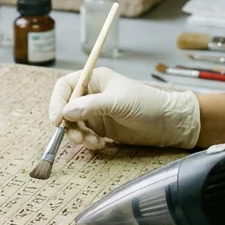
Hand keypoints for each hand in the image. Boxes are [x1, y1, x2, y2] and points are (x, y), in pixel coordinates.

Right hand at [48, 67, 200, 149]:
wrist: (167, 123)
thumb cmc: (146, 104)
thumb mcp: (117, 102)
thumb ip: (90, 106)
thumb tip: (65, 112)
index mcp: (94, 80)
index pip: (65, 87)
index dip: (57, 102)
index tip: (57, 120)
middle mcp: (92, 95)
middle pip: (66, 108)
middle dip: (68, 124)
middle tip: (76, 137)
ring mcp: (96, 112)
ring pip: (74, 124)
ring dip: (78, 135)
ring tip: (92, 142)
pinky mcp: (101, 128)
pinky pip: (85, 135)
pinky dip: (88, 142)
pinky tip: (100, 144)